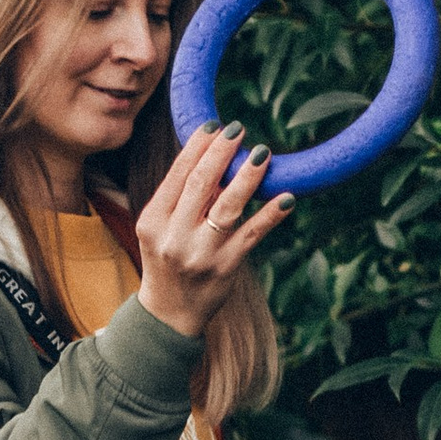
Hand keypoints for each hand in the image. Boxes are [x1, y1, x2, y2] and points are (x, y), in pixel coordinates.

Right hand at [135, 123, 290, 343]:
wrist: (169, 313)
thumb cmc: (167, 260)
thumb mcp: (160, 229)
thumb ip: (180, 198)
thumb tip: (214, 156)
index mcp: (153, 220)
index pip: (178, 174)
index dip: (198, 147)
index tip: (214, 126)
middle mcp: (174, 236)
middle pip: (201, 184)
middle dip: (221, 152)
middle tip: (239, 128)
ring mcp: (201, 253)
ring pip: (228, 206)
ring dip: (248, 177)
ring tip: (263, 154)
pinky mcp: (225, 268)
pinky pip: (252, 235)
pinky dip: (270, 215)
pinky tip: (287, 198)